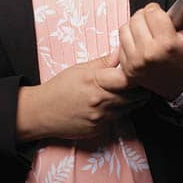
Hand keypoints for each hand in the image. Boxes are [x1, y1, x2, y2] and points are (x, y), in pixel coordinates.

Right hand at [28, 51, 150, 140]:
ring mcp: (101, 117)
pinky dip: (117, 112)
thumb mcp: (79, 69)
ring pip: (128, 109)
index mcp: (95, 81)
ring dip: (131, 101)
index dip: (137, 75)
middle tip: (141, 82)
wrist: (42, 112)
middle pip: (134, 96)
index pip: (128, 79)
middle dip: (140, 89)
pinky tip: (110, 106)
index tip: (139, 70)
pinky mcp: (99, 129)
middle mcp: (100, 101)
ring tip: (126, 93)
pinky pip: (116, 119)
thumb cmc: (59, 88)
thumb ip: (103, 62)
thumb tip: (120, 53)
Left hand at [118, 1, 182, 100]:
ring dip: (135, 27)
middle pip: (137, 17)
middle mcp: (149, 53)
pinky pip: (120, 43)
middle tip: (155, 25)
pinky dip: (129, 40)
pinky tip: (141, 44)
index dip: (158, 10)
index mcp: (167, 44)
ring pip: (125, 28)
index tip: (162, 16)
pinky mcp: (127, 68)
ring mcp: (135, 61)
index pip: (152, 11)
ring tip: (147, 33)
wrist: (181, 88)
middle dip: (146, 17)